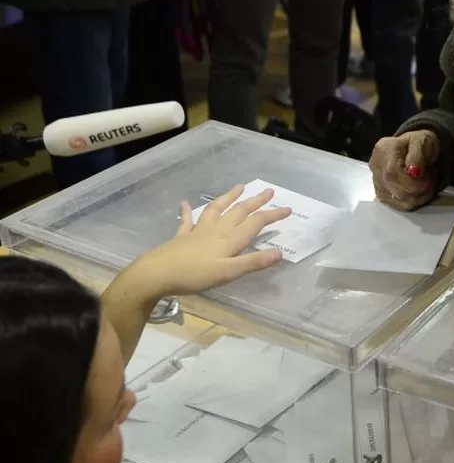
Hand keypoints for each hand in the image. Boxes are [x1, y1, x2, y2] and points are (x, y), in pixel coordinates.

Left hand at [125, 185, 291, 298]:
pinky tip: (185, 203)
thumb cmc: (194, 275)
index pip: (256, 223)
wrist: (157, 274)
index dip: (272, 215)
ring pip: (217, 209)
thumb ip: (253, 262)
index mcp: (230, 239)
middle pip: (240, 211)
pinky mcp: (182, 236)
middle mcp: (217, 230)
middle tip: (269, 191)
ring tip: (239, 187)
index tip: (287, 209)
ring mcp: (198, 231)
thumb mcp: (228, 272)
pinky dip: (187, 211)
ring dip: (229, 197)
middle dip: (256, 201)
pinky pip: (187, 220)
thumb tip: (280, 252)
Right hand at [369, 130, 439, 210]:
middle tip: (429, 182)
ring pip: (396, 200)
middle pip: (393, 189)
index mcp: (384, 149)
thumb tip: (414, 171)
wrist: (416, 147)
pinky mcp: (382, 193)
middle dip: (416, 190)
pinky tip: (418, 191)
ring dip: (417, 196)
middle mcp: (376, 166)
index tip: (428, 182)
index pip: (392, 173)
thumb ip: (417, 155)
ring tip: (424, 184)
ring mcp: (377, 180)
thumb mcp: (423, 141)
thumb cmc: (420, 143)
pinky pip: (398, 205)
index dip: (411, 182)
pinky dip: (413, 201)